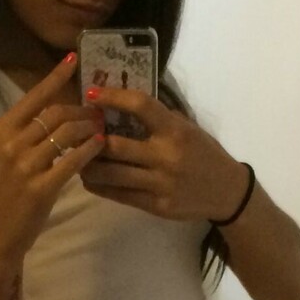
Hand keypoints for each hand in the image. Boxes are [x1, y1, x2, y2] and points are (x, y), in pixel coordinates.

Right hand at [0, 53, 105, 276]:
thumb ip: (28, 132)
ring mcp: (25, 166)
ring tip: (102, 130)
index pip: (34, 96)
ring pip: (66, 133)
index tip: (74, 60)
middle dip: (82, 110)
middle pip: (56, 112)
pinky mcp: (40, 188)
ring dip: (89, 128)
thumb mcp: (7, 156)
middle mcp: (11, 143)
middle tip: (100, 113)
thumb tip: (60, 108)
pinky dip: (89, 151)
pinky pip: (72, 161)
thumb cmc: (7, 193)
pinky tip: (100, 147)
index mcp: (2, 130)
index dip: (56, 76)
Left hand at [81, 87, 249, 223]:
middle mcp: (166, 156)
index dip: (113, 97)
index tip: (92, 94)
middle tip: (73, 131)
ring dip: (88, 165)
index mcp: (175, 130)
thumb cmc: (203, 153)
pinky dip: (100, 185)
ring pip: (112, 174)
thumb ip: (158, 118)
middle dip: (90, 138)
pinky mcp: (156, 205)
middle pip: (116, 146)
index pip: (141, 106)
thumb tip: (121, 101)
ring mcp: (160, 184)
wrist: (226, 192)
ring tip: (75, 156)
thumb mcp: (187, 128)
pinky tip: (88, 178)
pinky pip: (120, 195)